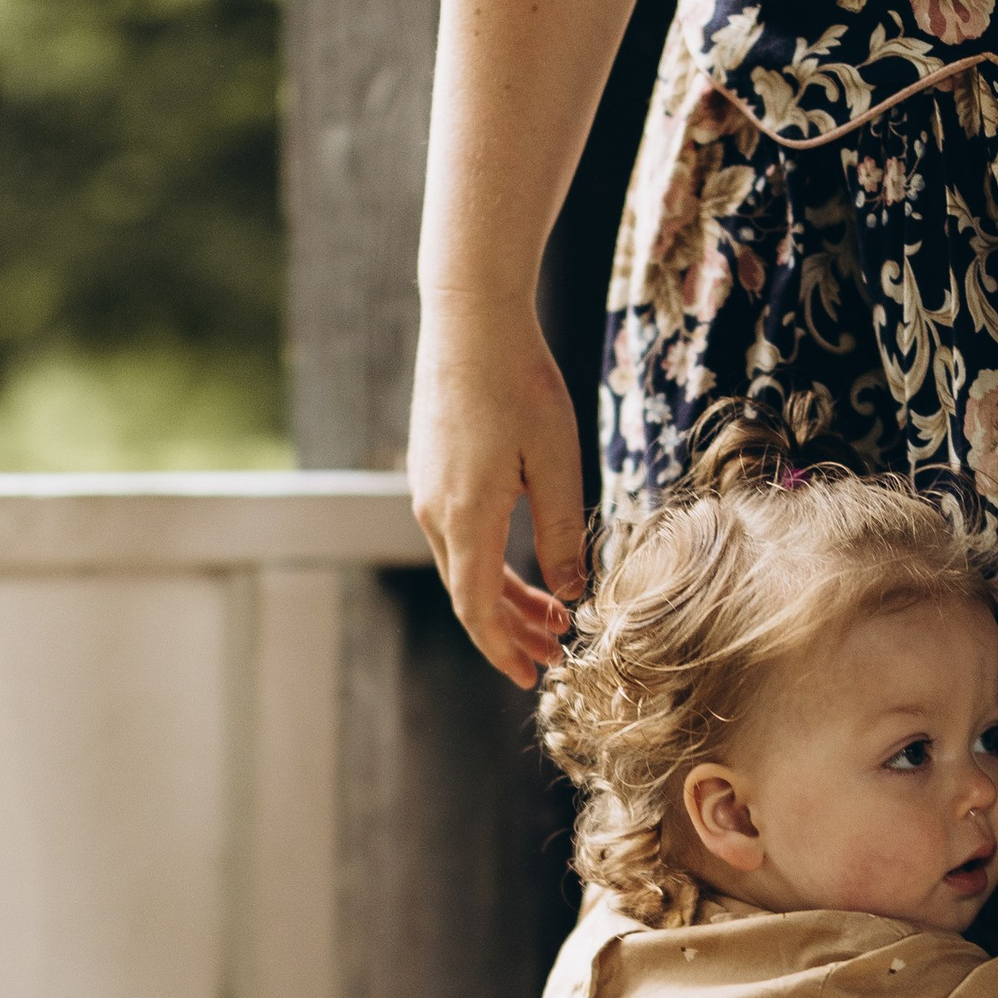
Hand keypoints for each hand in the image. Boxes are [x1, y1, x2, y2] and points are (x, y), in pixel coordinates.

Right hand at [406, 301, 587, 691]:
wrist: (470, 320)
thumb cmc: (518, 382)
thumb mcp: (556, 462)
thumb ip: (561, 533)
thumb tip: (570, 594)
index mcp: (466, 517)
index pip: (478, 608)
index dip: (505, 649)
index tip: (534, 677)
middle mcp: (435, 512)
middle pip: (469, 595)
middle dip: (511, 633)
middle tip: (552, 656)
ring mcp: (427, 492)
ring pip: (464, 567)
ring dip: (505, 599)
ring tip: (551, 616)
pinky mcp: (432, 473)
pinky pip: (458, 537)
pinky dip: (490, 564)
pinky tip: (524, 565)